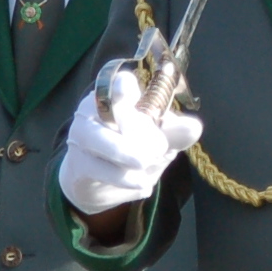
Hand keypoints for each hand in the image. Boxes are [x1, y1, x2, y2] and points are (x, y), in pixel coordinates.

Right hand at [58, 67, 203, 217]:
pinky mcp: (77, 162)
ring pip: (102, 142)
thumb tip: (194, 127)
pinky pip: (100, 169)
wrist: (100, 181)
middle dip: (136, 133)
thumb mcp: (158, 139)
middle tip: (159, 151)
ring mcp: (81, 136)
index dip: (121, 85)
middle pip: (112, 113)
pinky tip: (142, 187)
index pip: (117, 83)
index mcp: (116, 95)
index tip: (126, 87)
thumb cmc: (132, 147)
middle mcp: (93, 110)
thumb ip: (174, 133)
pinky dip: (124, 180)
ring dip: (128, 160)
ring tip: (146, 176)